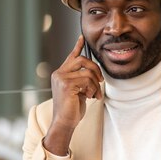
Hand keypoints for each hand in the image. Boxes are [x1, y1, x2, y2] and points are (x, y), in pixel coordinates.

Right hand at [43, 36, 103, 154]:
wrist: (64, 122)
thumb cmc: (72, 108)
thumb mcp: (78, 91)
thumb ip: (82, 80)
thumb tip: (94, 73)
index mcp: (61, 74)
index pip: (71, 56)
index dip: (77, 46)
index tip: (82, 37)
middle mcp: (59, 74)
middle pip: (82, 60)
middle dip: (95, 68)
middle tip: (100, 80)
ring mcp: (61, 78)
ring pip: (87, 72)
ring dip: (95, 84)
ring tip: (94, 94)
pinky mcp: (66, 85)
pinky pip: (87, 81)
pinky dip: (93, 89)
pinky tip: (90, 97)